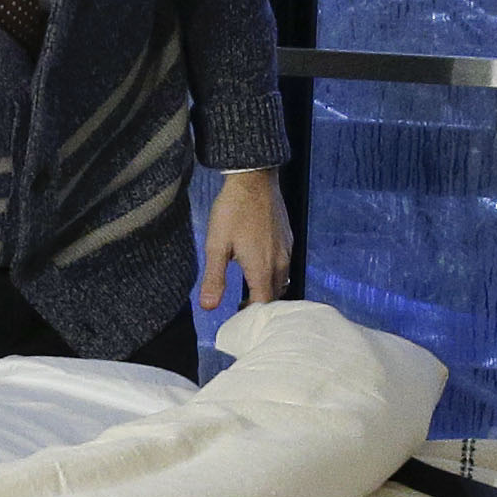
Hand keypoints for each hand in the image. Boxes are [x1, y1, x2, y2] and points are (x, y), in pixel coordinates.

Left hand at [198, 170, 294, 314]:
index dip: (251, 315)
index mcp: (262, 268)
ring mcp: (286, 250)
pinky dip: (273, 274)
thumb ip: (214, 278)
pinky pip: (284, 265)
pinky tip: (259, 266)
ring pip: (282, 280)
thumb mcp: (216, 245)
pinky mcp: (287, 239)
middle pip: (275, 295)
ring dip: (268, 289)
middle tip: (241, 307)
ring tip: (249, 290)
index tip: (237, 317)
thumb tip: (208, 307)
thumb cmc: (233, 210)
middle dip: (260, 304)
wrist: (254, 178)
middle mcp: (279, 262)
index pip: (263, 304)